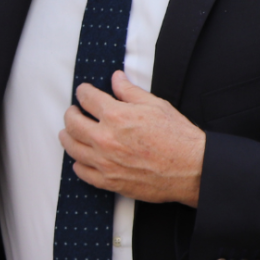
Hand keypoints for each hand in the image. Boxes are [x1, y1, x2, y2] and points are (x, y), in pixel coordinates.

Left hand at [60, 70, 204, 206]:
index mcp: (115, 116)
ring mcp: (104, 162)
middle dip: (70, 114)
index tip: (83, 92)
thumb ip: (130, 91)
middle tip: (73, 112)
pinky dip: (78, 164)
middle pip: (72, 123)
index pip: (87, 98)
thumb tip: (116, 79)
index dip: (83, 92)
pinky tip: (80, 159)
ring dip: (67, 137)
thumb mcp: (155, 105)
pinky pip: (82, 172)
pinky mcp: (109, 181)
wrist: (191, 169)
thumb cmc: (177, 137)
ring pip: (72, 148)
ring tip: (68, 133)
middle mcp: (105, 139)